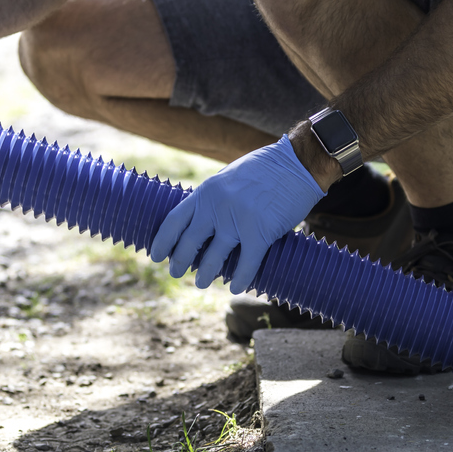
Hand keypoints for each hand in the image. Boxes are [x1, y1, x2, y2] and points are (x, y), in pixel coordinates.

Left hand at [149, 135, 324, 292]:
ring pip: (214, 258)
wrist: (297, 163)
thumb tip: (202, 220)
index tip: (155, 255)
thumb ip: (214, 199)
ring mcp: (237, 221)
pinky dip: (240, 279)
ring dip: (205, 274)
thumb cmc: (265, 170)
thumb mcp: (228, 178)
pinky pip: (246, 264)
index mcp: (206, 192)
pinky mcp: (260, 233)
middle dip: (179, 261)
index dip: (162, 241)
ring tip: (201, 282)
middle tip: (175, 272)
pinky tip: (235, 287)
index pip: (173, 221)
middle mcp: (216, 208)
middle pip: (189, 243)